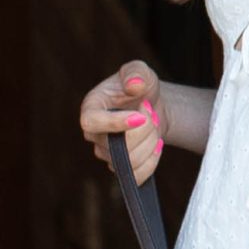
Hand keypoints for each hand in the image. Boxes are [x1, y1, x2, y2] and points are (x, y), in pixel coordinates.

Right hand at [81, 60, 164, 186]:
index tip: (140, 117)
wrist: (152, 106)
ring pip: (128, 161)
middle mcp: (94, 134)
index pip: (90, 122)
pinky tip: (158, 145)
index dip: (115, 123)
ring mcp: (106, 153)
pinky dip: (152, 162)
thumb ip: (136, 73)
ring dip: (150, 143)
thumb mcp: (139, 72)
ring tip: (155, 124)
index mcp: (91, 108)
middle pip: (114, 145)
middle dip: (143, 130)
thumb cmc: (140, 87)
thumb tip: (134, 84)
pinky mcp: (121, 167)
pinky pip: (135, 176)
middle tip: (151, 112)